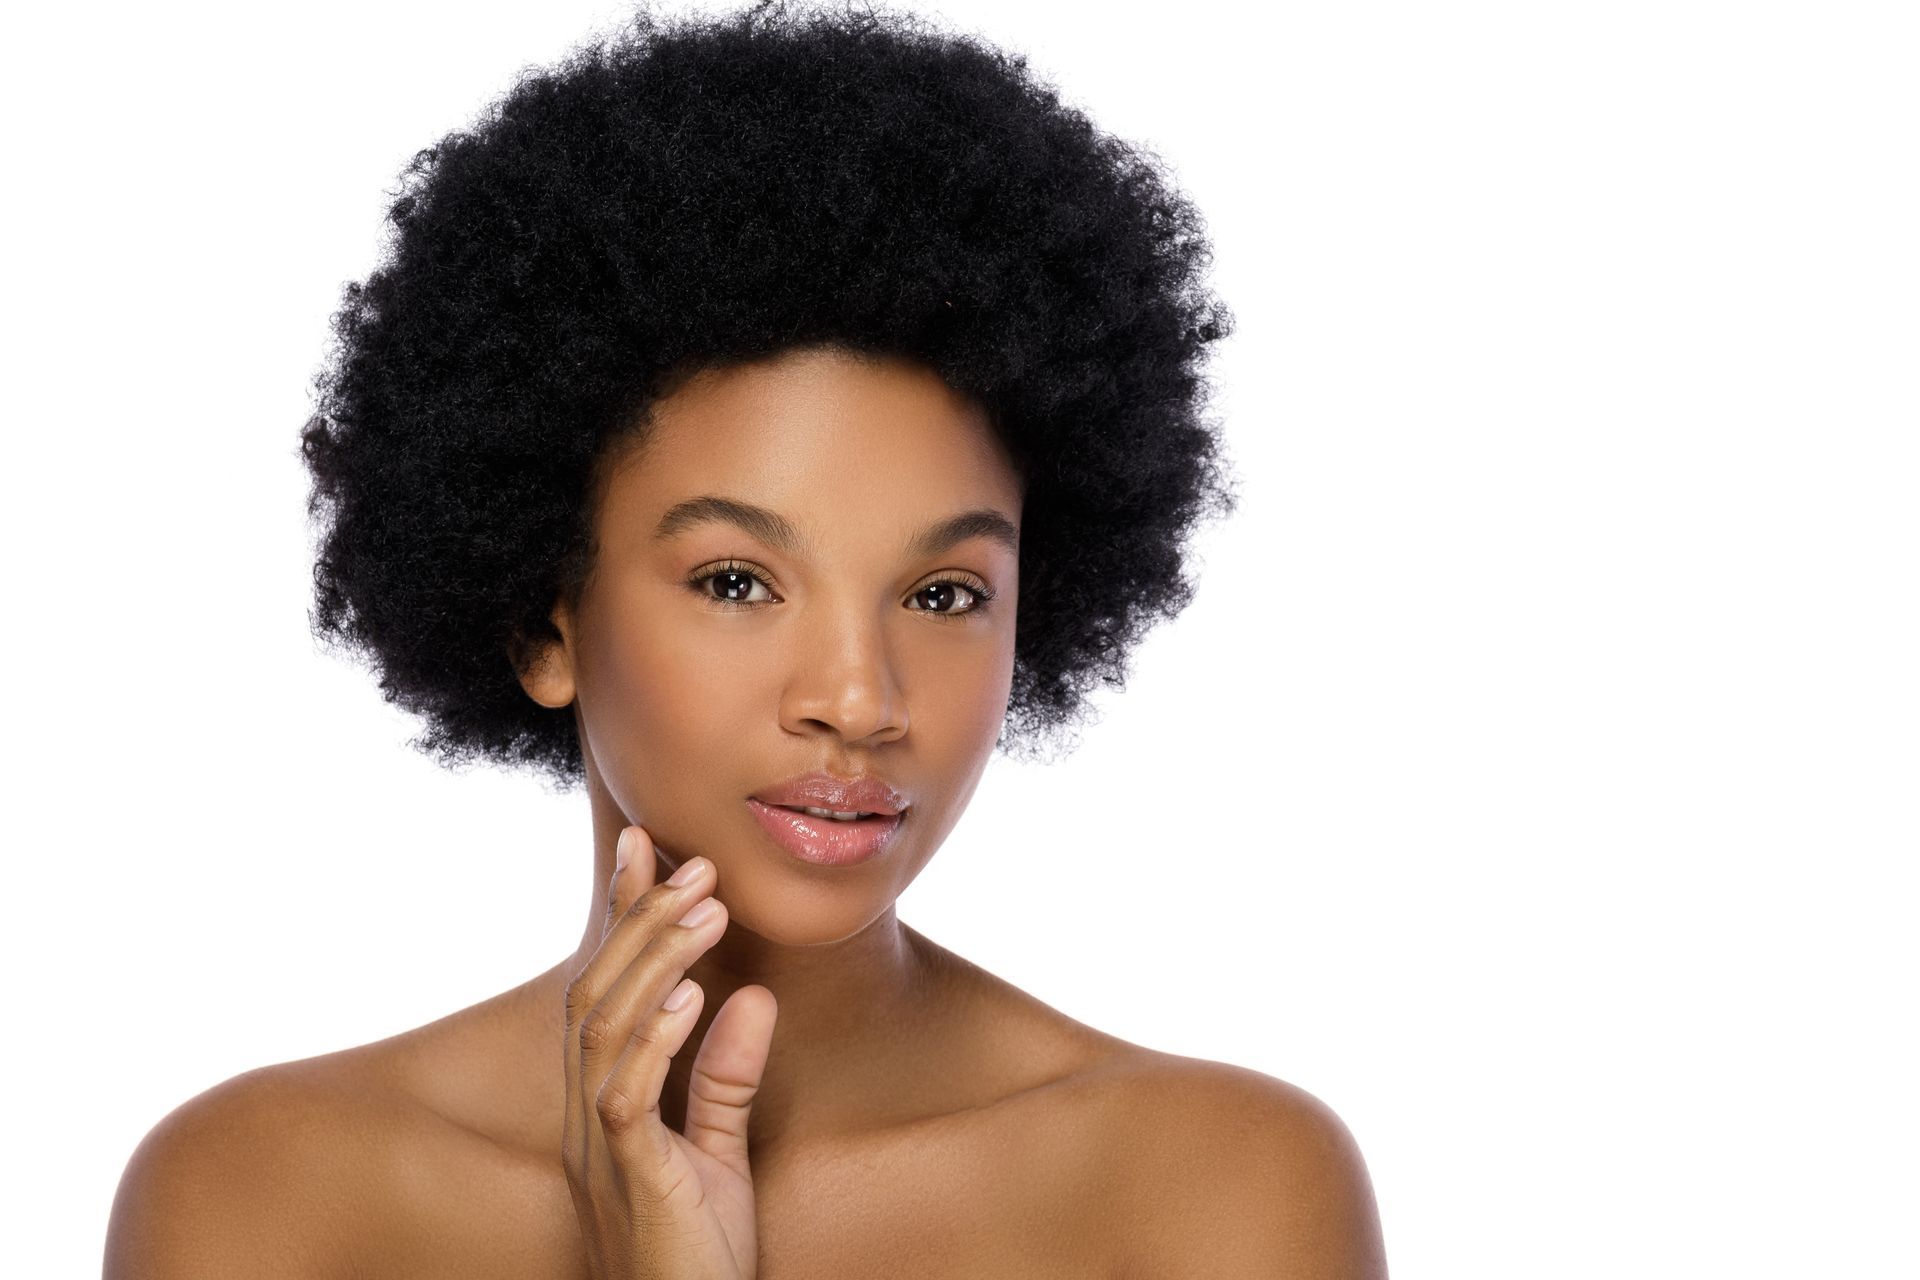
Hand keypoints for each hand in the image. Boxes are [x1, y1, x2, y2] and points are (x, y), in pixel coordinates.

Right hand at [563, 825, 778, 1278]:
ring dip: (655, 963)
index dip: (619, 919)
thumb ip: (725, 1079)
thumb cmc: (699, 1261)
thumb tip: (750, 994)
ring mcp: (599, 1151)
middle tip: (694, 865)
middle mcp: (586, 1120)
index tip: (644, 847)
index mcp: (602, 1108)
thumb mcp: (718, 1156)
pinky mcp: (631, 1182)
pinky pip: (625, 1099)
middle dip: (640, 922)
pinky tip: (691, 996)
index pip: (602, 993)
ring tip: (704, 909)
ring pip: (603, 1032)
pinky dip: (655, 1040)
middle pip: (593, 996)